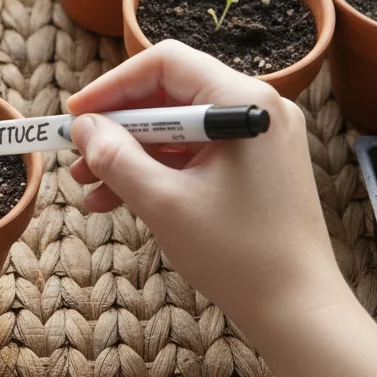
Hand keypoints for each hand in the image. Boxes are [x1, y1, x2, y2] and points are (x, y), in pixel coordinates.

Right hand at [67, 40, 337, 327]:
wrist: (299, 311)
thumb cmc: (240, 255)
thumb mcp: (163, 203)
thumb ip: (117, 158)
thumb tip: (83, 127)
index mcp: (243, 102)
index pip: (165, 64)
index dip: (113, 86)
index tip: (76, 116)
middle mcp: (256, 108)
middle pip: (169, 95)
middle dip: (118, 128)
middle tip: (77, 157)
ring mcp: (258, 138)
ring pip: (177, 129)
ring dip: (131, 154)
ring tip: (88, 188)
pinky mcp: (255, 166)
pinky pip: (195, 153)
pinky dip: (158, 171)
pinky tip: (117, 200)